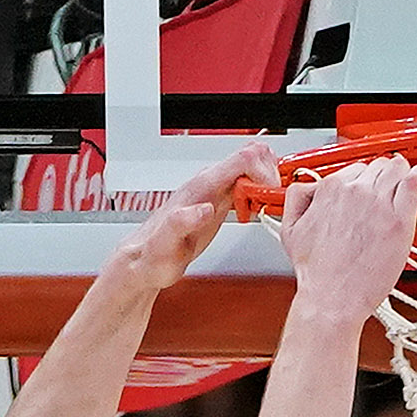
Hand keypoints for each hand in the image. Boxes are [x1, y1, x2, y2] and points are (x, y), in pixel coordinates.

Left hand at [120, 143, 283, 291]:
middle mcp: (208, 183)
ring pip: (251, 166)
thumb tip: (204, 209)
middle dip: (270, 174)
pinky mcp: (218, 200)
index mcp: (201, 188)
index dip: (264, 172)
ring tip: (264, 205)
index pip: (243, 159)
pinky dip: (259, 190)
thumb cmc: (155, 254)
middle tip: (269, 200)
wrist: (146, 260)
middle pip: (252, 156)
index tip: (268, 194)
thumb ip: (182, 223)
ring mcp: (214, 190)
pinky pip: (246, 182)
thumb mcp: (166, 243)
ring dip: (266, 181)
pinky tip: (256, 208)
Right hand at [278, 156, 416, 324]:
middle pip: (379, 166)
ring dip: (402, 177)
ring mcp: (379, 203)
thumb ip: (297, 199)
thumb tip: (308, 187)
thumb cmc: (317, 273)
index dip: (364, 182)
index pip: (356, 168)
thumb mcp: (290, 230)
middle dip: (383, 179)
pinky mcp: (399, 219)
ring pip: (398, 169)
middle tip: (384, 197)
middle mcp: (355, 191)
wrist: (332, 297)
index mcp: (330, 189)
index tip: (367, 194)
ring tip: (402, 192)